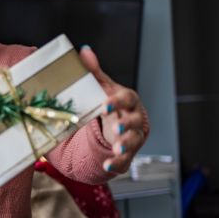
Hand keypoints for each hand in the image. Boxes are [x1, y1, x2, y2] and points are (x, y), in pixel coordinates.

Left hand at [79, 46, 147, 172]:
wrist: (118, 124)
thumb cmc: (110, 102)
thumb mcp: (102, 86)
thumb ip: (93, 71)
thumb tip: (84, 51)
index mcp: (127, 100)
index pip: (126, 98)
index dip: (117, 101)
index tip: (104, 105)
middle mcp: (133, 118)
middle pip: (135, 120)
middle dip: (126, 124)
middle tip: (116, 128)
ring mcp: (133, 136)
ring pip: (133, 140)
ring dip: (125, 144)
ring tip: (116, 148)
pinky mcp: (127, 153)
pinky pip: (125, 160)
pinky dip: (117, 163)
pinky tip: (107, 166)